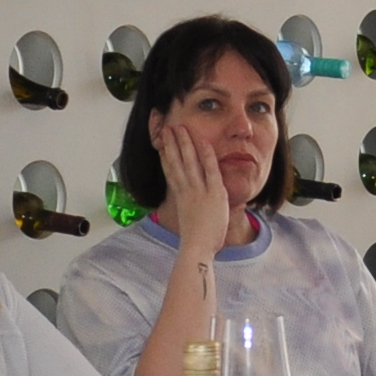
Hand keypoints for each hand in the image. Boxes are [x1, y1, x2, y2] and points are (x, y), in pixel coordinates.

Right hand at [152, 117, 243, 255]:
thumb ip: (189, 208)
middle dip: (172, 143)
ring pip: (189, 161)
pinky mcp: (214, 193)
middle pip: (176, 161)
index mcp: (180, 196)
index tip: (161, 142)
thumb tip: (190, 205)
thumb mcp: (189, 219)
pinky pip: (210, 169)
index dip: (165, 155)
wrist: (197, 248)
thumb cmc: (196, 240)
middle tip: (168, 127)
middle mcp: (186, 190)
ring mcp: (199, 190)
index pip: (170, 170)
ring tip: (180, 127)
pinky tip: (202, 141)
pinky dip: (206, 154)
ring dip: (184, 142)